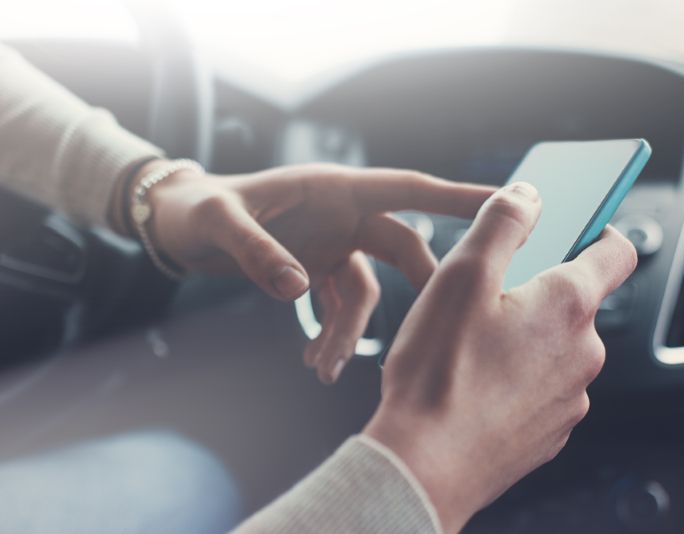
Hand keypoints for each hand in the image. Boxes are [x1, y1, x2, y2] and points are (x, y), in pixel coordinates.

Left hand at [133, 161, 493, 382]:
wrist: (176, 225)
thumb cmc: (195, 209)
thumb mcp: (217, 223)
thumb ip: (256, 251)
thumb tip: (297, 288)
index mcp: (333, 190)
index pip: (408, 189)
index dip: (459, 197)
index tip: (507, 203)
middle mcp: (342, 215)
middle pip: (402, 249)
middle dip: (416, 291)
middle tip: (426, 336)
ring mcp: (332, 243)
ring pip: (367, 291)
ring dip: (350, 331)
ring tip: (320, 368)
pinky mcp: (316, 268)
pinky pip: (338, 305)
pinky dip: (330, 332)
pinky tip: (312, 358)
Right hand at [363, 182, 636, 532]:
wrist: (426, 464)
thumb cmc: (439, 370)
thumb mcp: (463, 275)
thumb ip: (502, 223)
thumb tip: (529, 195)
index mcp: (569, 305)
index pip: (616, 252)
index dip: (597, 229)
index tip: (573, 225)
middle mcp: (584, 352)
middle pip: (575, 302)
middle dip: (536, 290)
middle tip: (485, 295)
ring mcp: (570, 397)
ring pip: (554, 347)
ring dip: (524, 337)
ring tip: (470, 346)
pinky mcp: (549, 431)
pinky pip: (541, 388)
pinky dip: (516, 378)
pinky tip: (474, 384)